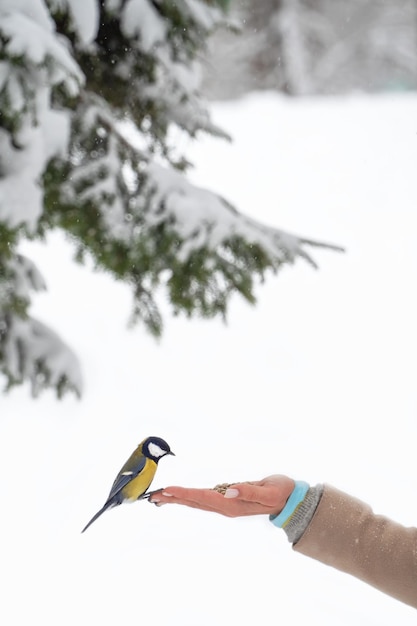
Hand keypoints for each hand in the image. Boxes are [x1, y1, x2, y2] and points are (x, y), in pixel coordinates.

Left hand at [149, 475, 294, 517]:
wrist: (291, 500)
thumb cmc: (281, 493)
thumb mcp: (269, 490)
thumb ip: (250, 489)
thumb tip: (230, 489)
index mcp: (233, 505)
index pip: (203, 498)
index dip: (185, 494)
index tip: (169, 490)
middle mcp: (226, 507)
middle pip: (195, 503)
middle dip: (174, 499)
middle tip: (153, 496)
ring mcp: (227, 505)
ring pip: (198, 502)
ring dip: (179, 499)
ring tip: (161, 497)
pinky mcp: (229, 500)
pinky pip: (205, 499)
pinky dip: (191, 497)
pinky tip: (183, 496)